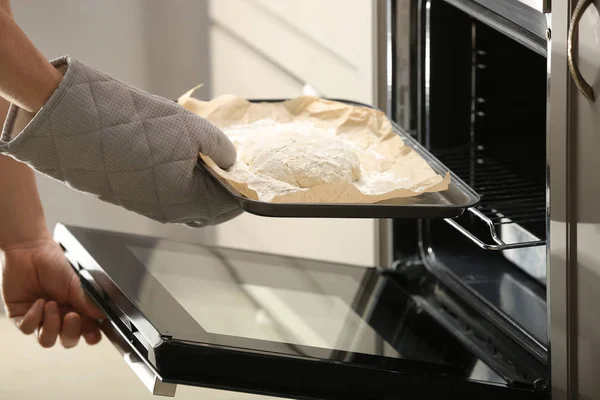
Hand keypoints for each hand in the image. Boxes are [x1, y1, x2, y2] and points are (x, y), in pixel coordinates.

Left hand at [1, 234, 103, 348]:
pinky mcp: (21, 316)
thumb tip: (103, 315)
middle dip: (71, 331)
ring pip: (47, 340)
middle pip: (68, 340)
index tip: (93, 335)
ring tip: (51, 305)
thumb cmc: (53, 262)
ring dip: (51, 325)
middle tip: (71, 315)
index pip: (87, 331)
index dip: (91, 337)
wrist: (29, 251)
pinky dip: (33, 317)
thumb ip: (88, 301)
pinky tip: (37, 302)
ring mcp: (41, 318)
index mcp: (77, 309)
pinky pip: (28, 329)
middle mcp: (60, 316)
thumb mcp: (75, 283)